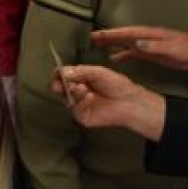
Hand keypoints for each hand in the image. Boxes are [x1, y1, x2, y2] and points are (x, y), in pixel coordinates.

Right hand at [50, 65, 165, 139]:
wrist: (130, 101)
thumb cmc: (117, 84)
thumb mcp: (98, 72)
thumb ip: (80, 71)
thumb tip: (62, 72)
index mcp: (80, 79)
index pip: (63, 76)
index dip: (58, 74)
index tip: (57, 72)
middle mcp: (77, 92)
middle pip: (59, 88)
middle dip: (58, 84)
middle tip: (60, 83)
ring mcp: (79, 105)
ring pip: (66, 98)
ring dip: (72, 91)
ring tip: (82, 87)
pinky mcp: (83, 116)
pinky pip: (75, 109)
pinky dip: (81, 102)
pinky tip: (90, 97)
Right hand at [90, 26, 187, 77]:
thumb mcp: (173, 50)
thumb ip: (154, 46)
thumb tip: (135, 42)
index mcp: (152, 34)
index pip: (128, 32)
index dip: (112, 33)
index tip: (97, 34)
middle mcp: (149, 37)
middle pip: (125, 35)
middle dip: (109, 36)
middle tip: (91, 38)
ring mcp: (151, 44)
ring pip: (128, 43)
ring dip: (114, 44)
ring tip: (98, 46)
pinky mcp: (154, 53)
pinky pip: (134, 52)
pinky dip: (123, 54)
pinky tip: (115, 58)